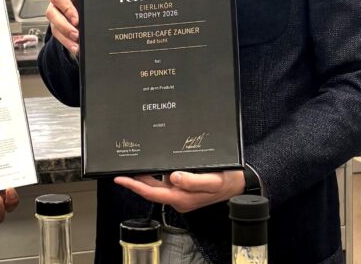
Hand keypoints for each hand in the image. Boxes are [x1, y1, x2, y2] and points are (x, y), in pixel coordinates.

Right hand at [47, 0, 127, 55]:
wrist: (89, 6)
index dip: (65, 7)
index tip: (77, 18)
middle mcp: (59, 4)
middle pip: (52, 13)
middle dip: (63, 25)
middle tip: (77, 33)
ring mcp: (58, 17)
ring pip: (54, 27)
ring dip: (65, 37)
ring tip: (77, 44)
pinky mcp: (60, 30)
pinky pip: (60, 38)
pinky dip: (68, 45)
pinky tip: (78, 49)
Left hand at [114, 170, 244, 213]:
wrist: (239, 183)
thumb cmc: (227, 181)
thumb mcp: (213, 181)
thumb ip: (193, 181)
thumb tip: (173, 177)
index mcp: (182, 198)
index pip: (152, 192)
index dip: (135, 186)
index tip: (121, 179)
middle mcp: (179, 197)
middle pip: (152, 189)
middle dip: (136, 180)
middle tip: (122, 169)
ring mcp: (181, 193)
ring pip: (159, 184)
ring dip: (148, 175)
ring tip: (138, 162)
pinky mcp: (185, 187)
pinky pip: (167, 181)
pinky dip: (160, 173)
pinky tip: (157, 164)